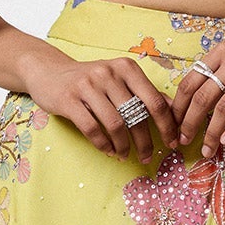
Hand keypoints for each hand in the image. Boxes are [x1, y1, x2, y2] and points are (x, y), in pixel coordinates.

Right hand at [24, 53, 180, 164]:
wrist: (49, 71)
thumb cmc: (91, 80)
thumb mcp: (119, 79)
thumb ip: (145, 92)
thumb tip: (176, 110)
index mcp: (126, 67)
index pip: (154, 100)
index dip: (167, 125)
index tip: (172, 142)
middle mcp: (109, 73)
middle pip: (136, 115)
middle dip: (145, 142)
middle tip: (147, 157)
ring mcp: (87, 85)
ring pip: (115, 124)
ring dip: (123, 146)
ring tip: (124, 155)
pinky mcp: (69, 99)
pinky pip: (92, 129)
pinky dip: (103, 144)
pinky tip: (108, 151)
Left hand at [169, 36, 224, 158]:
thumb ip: (218, 74)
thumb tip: (191, 106)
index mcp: (222, 51)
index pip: (190, 80)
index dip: (179, 106)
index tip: (173, 125)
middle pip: (203, 95)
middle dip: (189, 122)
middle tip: (184, 141)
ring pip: (224, 106)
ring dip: (211, 132)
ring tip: (207, 149)